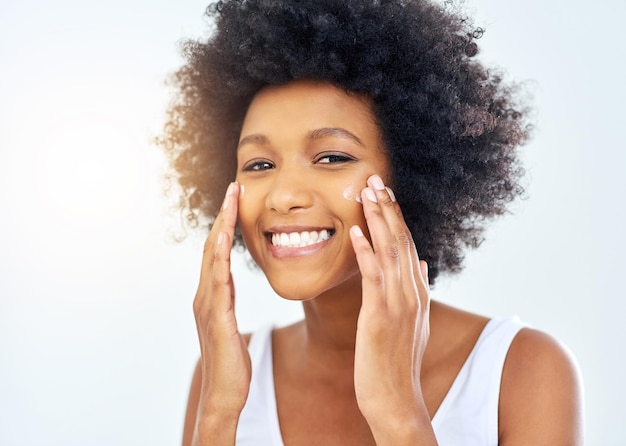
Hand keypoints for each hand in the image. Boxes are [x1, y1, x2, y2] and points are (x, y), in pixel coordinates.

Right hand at [192, 182, 250, 443]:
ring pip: (213, 258)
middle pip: (212, 247)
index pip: (217, 252)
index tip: (235, 199)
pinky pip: (218, 283)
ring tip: (231, 203)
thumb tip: (227, 284)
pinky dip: (220, 260)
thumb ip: (226, 301)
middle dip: (223, 216)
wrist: (224, 392)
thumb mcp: (229, 323)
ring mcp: (208, 305)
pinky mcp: (216, 318)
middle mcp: (205, 295)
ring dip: (222, 229)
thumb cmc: (232, 361)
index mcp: (211, 295)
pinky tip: (225, 243)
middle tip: (234, 188)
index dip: (225, 224)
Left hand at [350, 175, 435, 444]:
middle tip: (374, 179)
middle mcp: (411, 293)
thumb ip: (417, 290)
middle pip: (400, 241)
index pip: (407, 246)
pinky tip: (356, 231)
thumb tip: (420, 263)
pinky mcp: (380, 316)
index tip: (384, 193)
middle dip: (387, 208)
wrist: (396, 399)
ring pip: (390, 252)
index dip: (395, 217)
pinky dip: (366, 251)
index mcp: (416, 293)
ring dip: (378, 220)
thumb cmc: (397, 363)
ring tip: (367, 192)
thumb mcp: (412, 323)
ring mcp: (398, 304)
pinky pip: (374, 276)